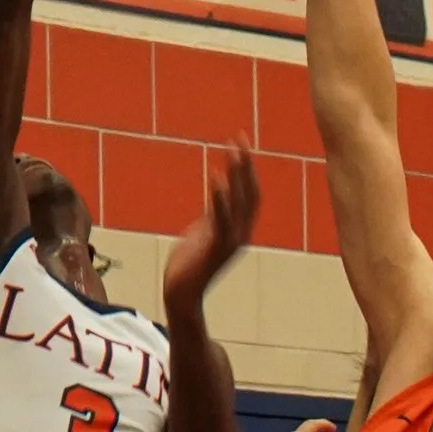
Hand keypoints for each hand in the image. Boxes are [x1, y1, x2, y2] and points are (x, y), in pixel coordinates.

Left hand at [162, 141, 258, 318]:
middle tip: (239, 137)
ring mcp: (231, 241)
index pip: (250, 193)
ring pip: (241, 202)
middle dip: (245, 164)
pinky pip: (222, 218)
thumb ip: (214, 213)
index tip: (239, 142)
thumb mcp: (203, 231)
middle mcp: (241, 233)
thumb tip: (218, 192)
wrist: (181, 294)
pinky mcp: (216, 248)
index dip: (247, 168)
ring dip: (238, 174)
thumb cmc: (189, 265)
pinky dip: (220, 197)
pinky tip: (216, 176)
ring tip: (233, 150)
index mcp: (239, 228)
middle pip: (250, 192)